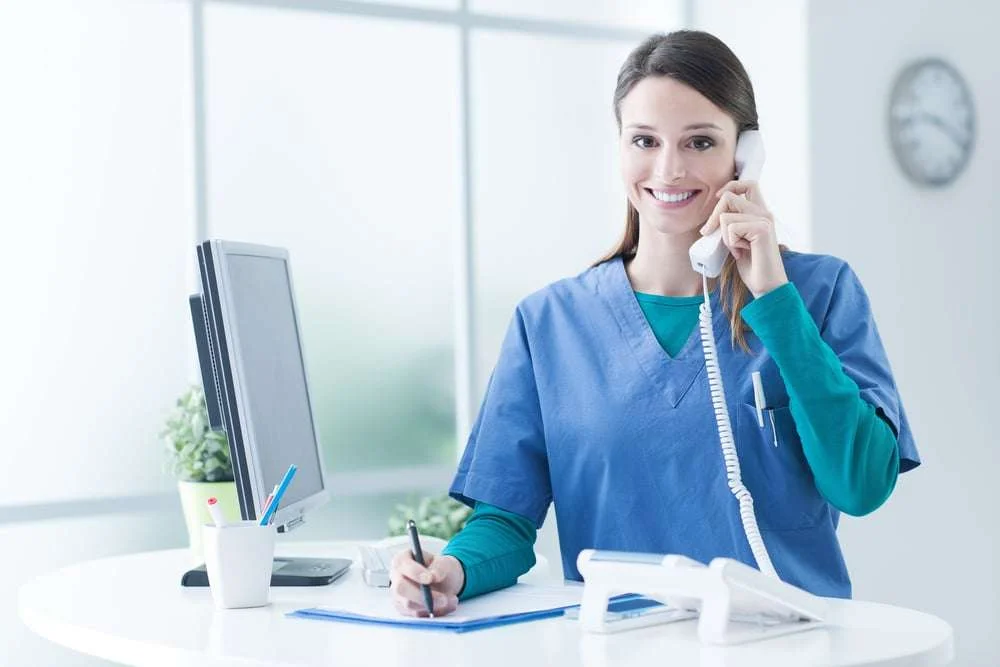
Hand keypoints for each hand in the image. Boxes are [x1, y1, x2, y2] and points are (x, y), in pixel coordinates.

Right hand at [390, 549, 463, 616]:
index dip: (415, 572)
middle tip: (443, 598)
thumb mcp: (444, 563)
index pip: (402, 565)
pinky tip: (447, 606)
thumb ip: (439, 567)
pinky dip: (433, 612)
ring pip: (409, 605)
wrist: (443, 582)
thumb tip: (434, 575)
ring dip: (432, 606)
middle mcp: (396, 577)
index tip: (430, 578)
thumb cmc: (440, 569)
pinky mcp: (403, 609)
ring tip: (451, 600)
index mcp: (402, 560)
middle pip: (401, 588)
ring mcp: (397, 595)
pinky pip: (416, 615)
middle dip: (422, 595)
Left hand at [700, 180, 787, 297]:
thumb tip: (712, 219)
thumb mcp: (736, 240)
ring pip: (726, 216)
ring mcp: (764, 220)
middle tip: (709, 233)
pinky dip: (730, 243)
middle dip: (714, 216)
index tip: (718, 198)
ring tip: (737, 249)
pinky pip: (731, 228)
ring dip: (724, 236)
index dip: (730, 186)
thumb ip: (730, 225)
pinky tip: (742, 253)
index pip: (748, 184)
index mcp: (760, 213)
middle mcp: (764, 213)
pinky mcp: (762, 229)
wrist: (766, 286)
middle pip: (729, 196)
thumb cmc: (752, 265)